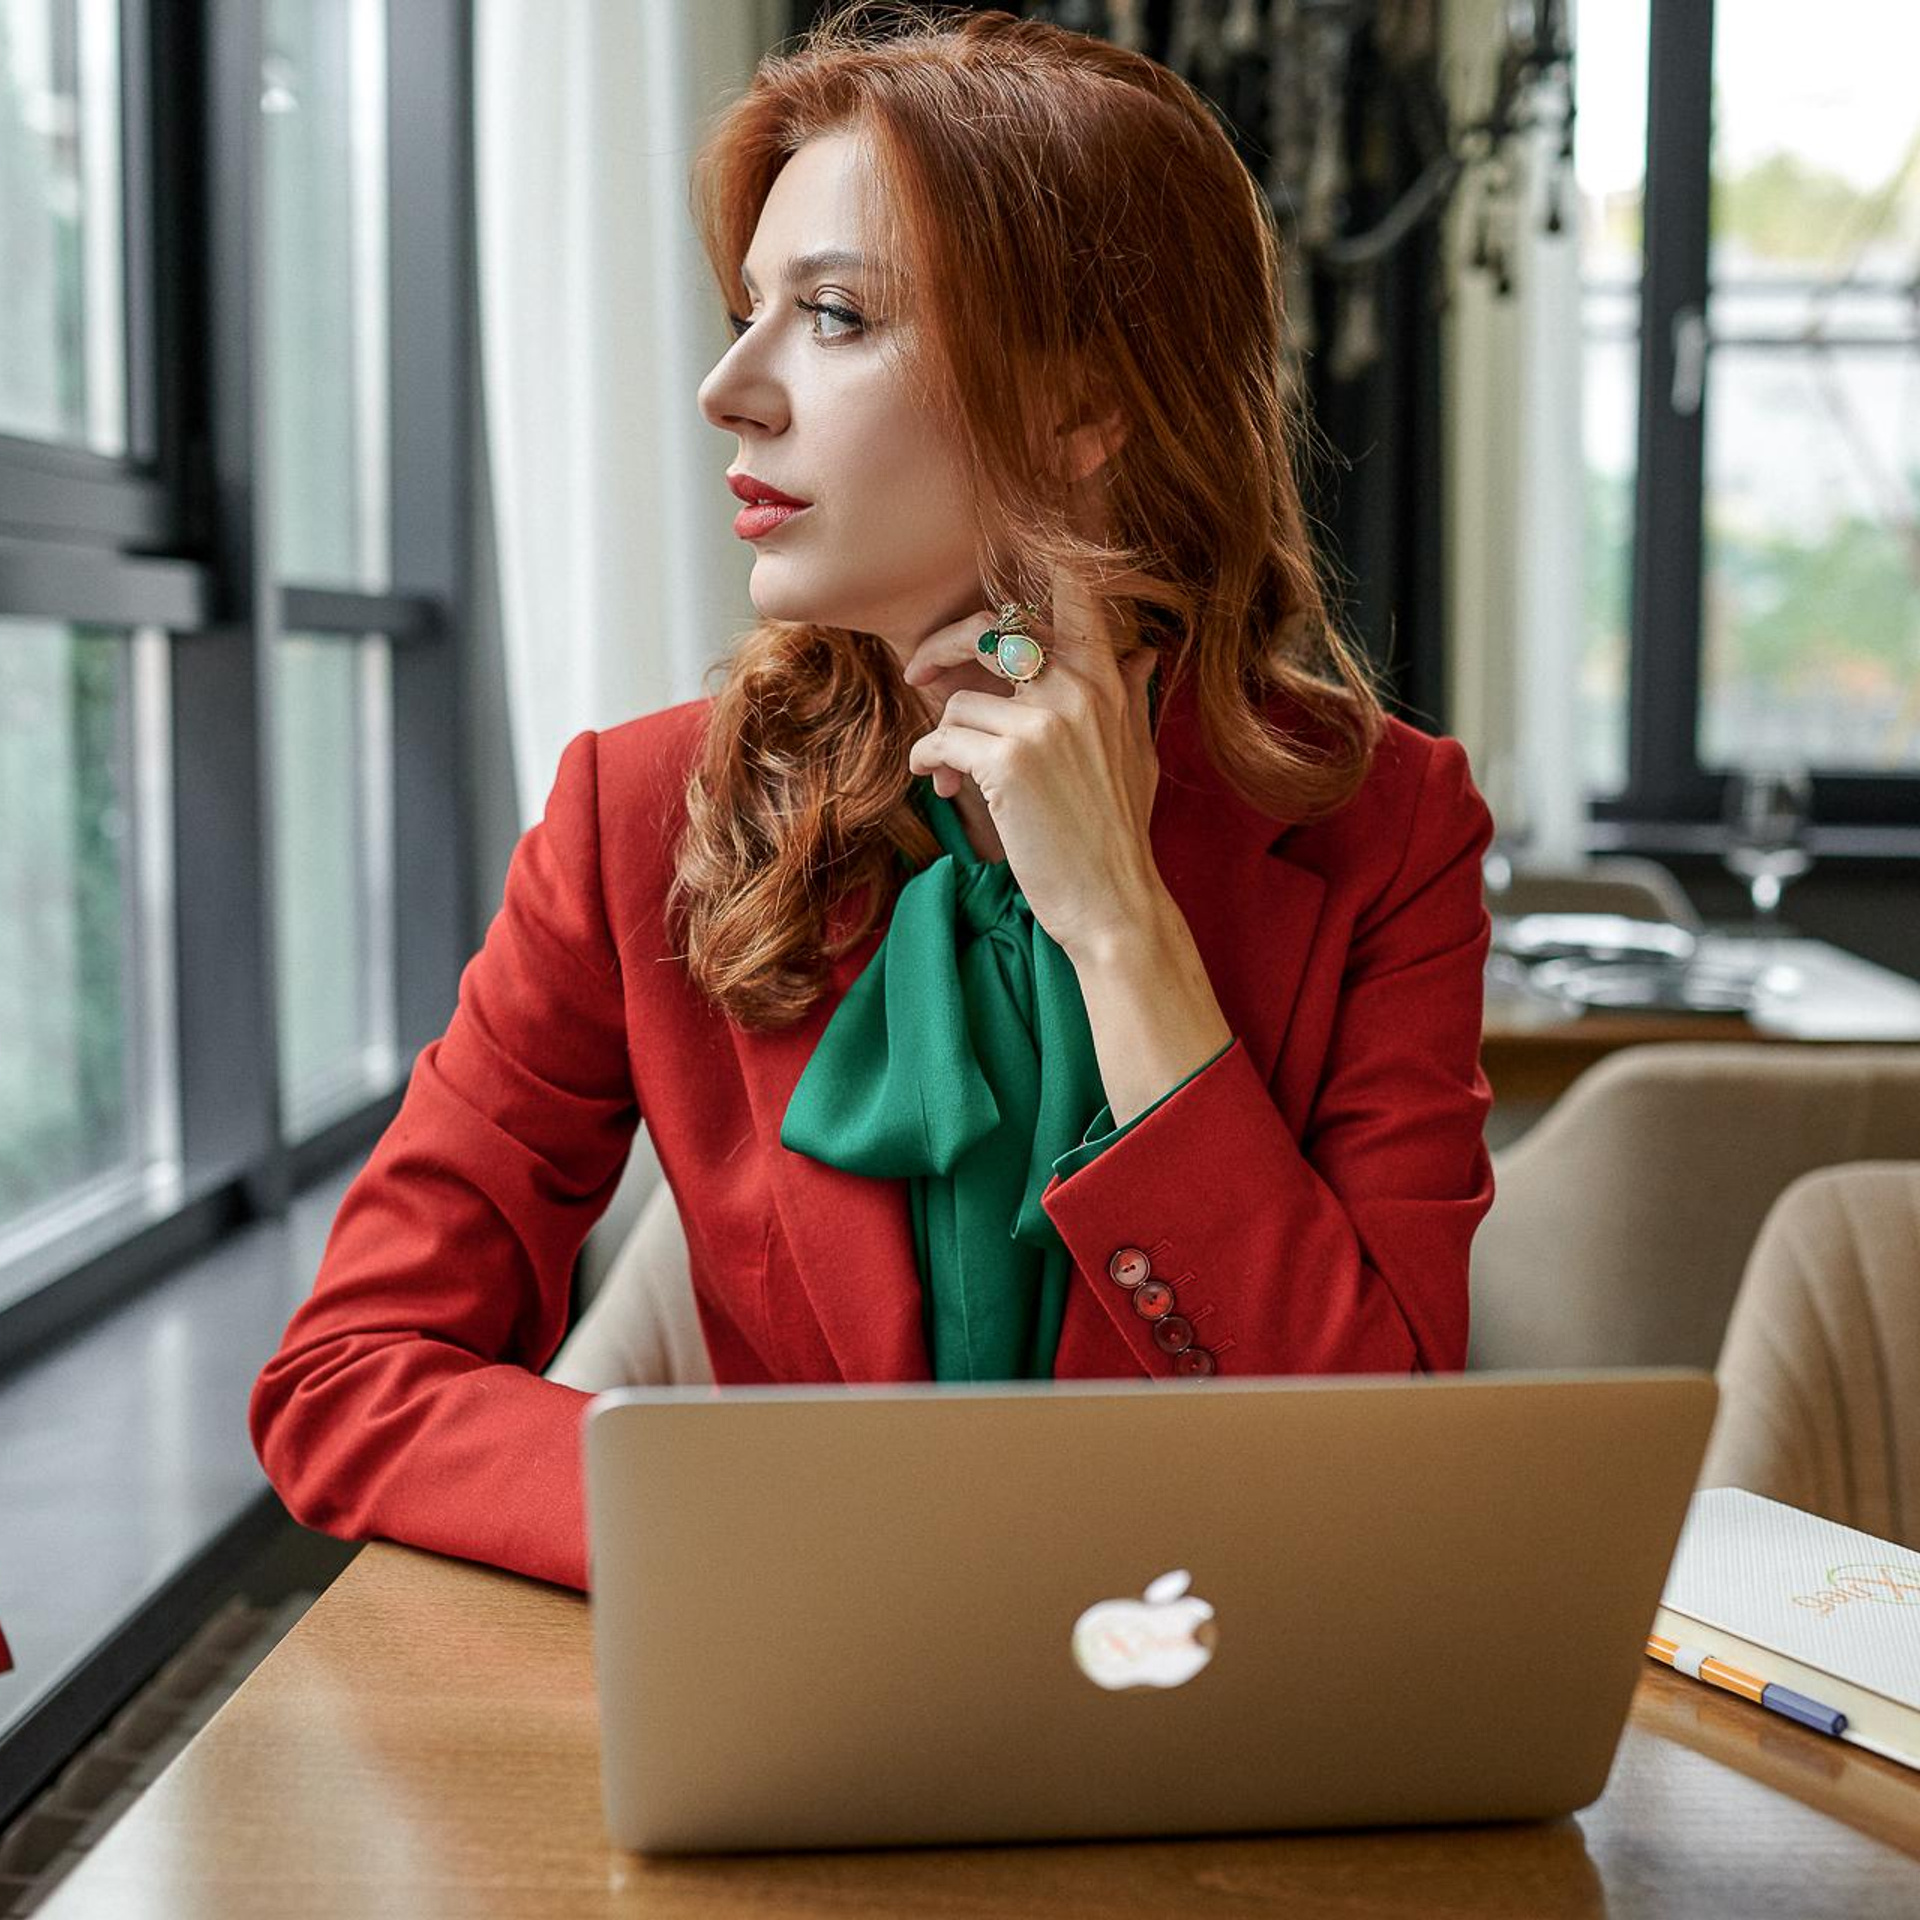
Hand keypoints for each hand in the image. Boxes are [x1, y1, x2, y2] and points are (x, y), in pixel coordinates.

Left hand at [904, 565, 1163, 962]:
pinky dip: (927, 760)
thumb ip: (1130, 695)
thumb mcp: (1137, 754)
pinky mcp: (1008, 763)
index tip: (1002, 529)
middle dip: (943, 645)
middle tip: (919, 672)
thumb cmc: (1118, 833)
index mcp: (1107, 679)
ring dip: (941, 734)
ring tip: (946, 770)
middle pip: (992, 627)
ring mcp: (1044, 723)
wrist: (1112, 902)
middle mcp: (1079, 688)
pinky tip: (935, 781)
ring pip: (959, 698)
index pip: (1072, 587)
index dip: (1037, 549)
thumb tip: (1144, 650)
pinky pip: (941, 738)